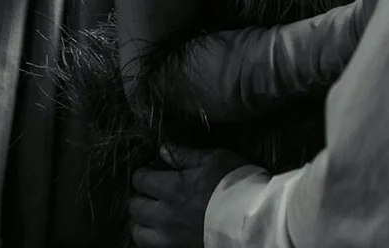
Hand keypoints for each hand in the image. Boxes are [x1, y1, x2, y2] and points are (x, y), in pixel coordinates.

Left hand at [129, 144, 250, 247]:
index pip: (140, 179)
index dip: (142, 173)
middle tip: (148, 194)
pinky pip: (152, 247)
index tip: (149, 171)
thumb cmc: (236, 185)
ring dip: (140, 223)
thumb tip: (163, 149)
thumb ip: (185, 155)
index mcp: (171, 188)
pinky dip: (152, 239)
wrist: (253, 221)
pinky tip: (161, 233)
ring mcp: (170, 238)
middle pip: (134, 207)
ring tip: (149, 217)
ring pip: (138, 232)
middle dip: (138, 197)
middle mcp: (165, 215)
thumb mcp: (214, 159)